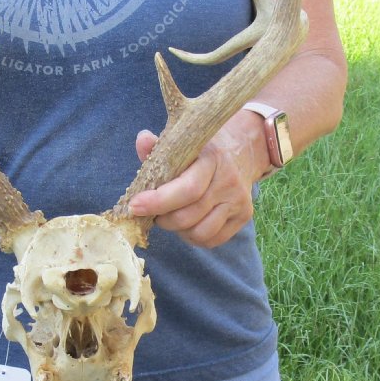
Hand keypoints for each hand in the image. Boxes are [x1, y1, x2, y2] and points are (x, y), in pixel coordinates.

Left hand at [129, 123, 259, 248]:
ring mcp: (239, 200)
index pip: (187, 189)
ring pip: (199, 232)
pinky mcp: (244, 217)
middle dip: (163, 219)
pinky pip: (212, 240)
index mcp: (212, 158)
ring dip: (177, 230)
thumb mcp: (181, 144)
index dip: (158, 201)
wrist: (240, 151)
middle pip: (189, 215)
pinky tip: (187, 223)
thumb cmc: (200, 151)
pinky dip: (193, 237)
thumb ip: (158, 146)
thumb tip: (142, 140)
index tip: (134, 206)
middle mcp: (229, 180)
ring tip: (171, 217)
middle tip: (152, 213)